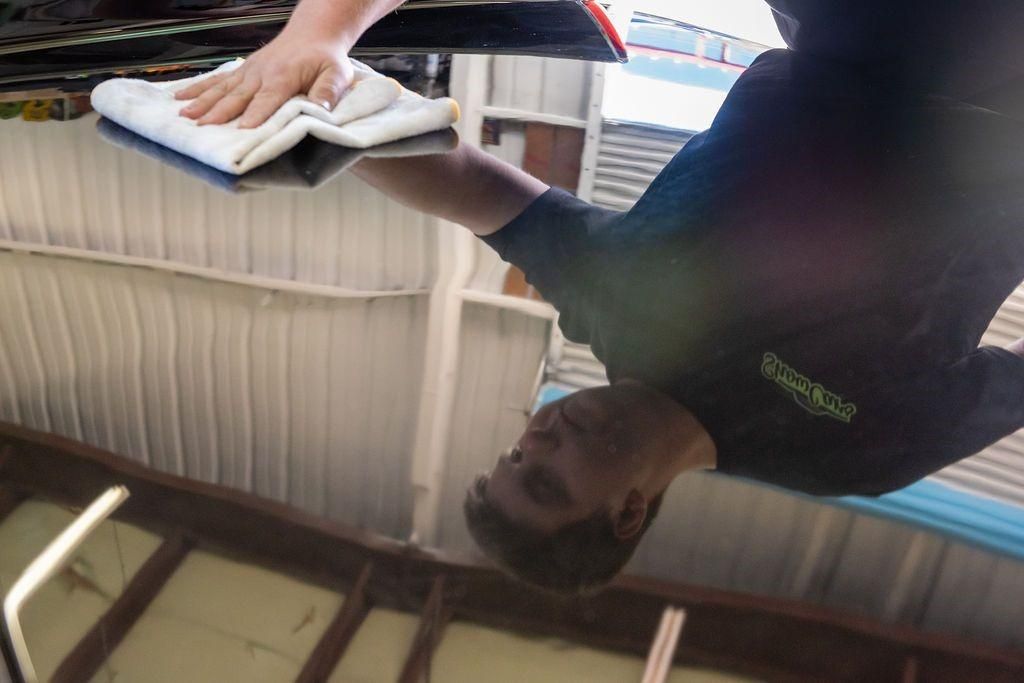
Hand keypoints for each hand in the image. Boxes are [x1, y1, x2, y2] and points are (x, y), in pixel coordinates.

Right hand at [176, 29, 354, 127]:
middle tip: (202, 128)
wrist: (313, 34)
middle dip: (219, 112)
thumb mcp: (337, 75)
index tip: (241, 130)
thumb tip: (321, 109)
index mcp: (283, 77)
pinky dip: (198, 89)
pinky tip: (180, 99)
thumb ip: (328, 92)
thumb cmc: (326, 59)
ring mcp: (248, 72)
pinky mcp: (242, 71)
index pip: (267, 99)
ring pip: (221, 89)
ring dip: (201, 102)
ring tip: (183, 116)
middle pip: (237, 96)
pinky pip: (217, 81)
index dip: (255, 115)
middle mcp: (260, 74)